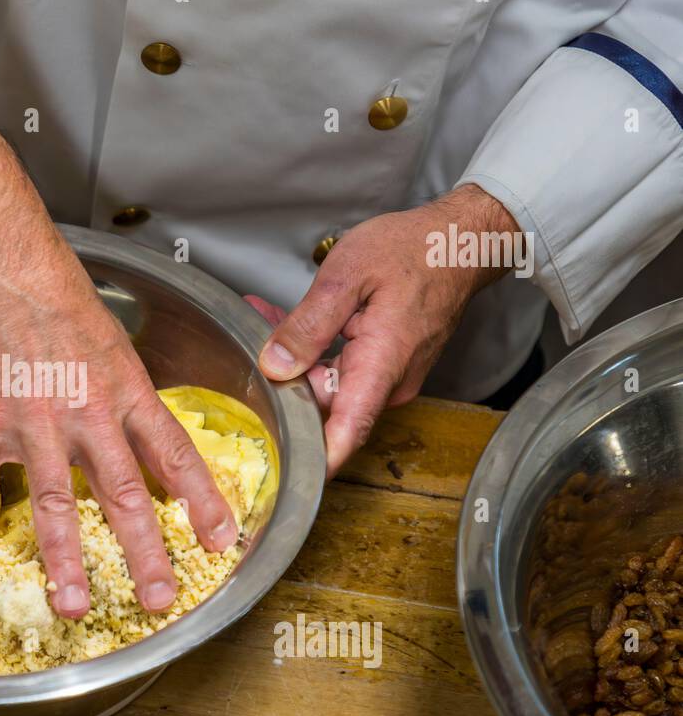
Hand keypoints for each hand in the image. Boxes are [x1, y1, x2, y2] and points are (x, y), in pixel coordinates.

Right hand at [0, 120, 236, 616]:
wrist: (4, 267)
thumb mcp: (115, 347)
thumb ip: (125, 400)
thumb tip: (142, 442)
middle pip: (123, 492)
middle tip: (159, 598)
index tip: (223, 542)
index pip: (174, 454)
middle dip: (143, 551)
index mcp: (126, 392)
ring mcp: (36, 421)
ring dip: (65, 558)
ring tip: (75, 604)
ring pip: (55, 501)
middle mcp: (88, 413)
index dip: (202, 500)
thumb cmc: (60, 300)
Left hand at [248, 184, 518, 476]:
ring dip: (295, 358)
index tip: (280, 473)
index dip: (313, 460)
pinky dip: (315, 350)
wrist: (460, 241)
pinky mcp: (386, 369)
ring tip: (265, 314)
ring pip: (327, 385)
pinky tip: (291, 321)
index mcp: (381, 365)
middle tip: (254, 330)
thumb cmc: (412, 250)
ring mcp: (389, 379)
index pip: (346, 432)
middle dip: (282, 378)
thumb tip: (276, 366)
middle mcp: (389, 384)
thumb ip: (308, 324)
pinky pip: (342, 371)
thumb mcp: (347, 274)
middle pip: (324, 406)